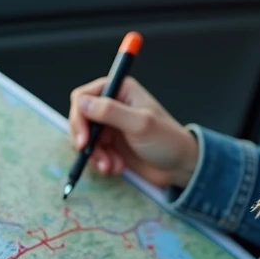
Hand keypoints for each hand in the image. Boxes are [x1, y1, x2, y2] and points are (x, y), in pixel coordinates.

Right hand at [68, 76, 198, 187]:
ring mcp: (111, 126)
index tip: (85, 139)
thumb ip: (110, 112)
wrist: (180, 167)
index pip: (84, 96)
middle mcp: (113, 105)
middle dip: (85, 140)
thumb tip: (82, 102)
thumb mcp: (140, 124)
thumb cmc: (167, 141)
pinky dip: (101, 162)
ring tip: (111, 166)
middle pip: (80, 118)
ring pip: (85, 138)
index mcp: (121, 90)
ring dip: (95, 155)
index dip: (79, 117)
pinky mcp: (111, 144)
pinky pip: (93, 152)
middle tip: (94, 156)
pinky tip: (116, 168)